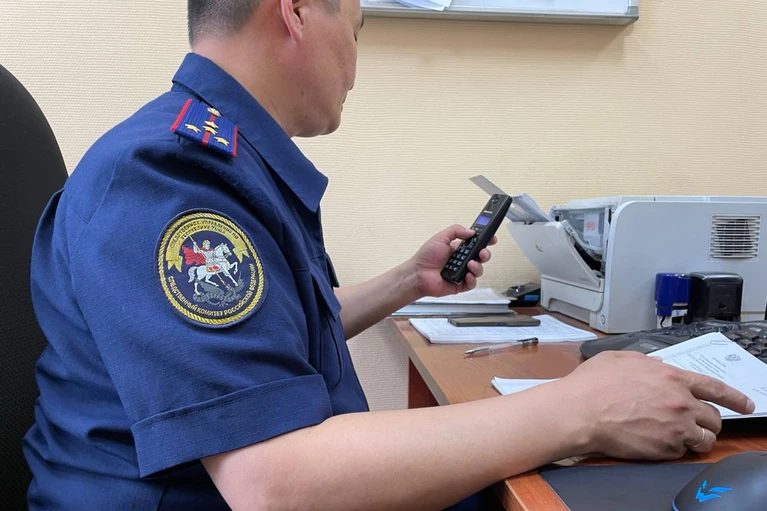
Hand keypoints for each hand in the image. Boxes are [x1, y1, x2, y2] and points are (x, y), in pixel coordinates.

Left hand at [408, 224, 496, 297]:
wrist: (417, 274)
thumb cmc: (425, 257)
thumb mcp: (440, 238)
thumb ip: (456, 231)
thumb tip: (471, 232)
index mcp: (458, 249)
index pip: (476, 244)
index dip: (485, 241)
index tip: (492, 239)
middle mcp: (461, 261)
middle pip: (480, 257)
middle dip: (485, 254)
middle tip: (482, 252)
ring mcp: (461, 273)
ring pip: (478, 270)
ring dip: (478, 266)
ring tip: (470, 264)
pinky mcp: (459, 285)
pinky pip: (472, 283)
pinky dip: (472, 279)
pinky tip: (467, 275)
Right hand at [558, 351, 754, 459]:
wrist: (580, 412)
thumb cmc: (592, 385)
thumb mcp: (619, 358)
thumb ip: (645, 360)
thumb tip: (656, 364)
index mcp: (671, 377)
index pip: (715, 387)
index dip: (734, 397)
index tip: (746, 405)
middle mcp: (679, 402)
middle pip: (713, 416)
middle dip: (707, 420)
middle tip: (694, 422)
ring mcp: (675, 427)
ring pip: (704, 438)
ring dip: (696, 437)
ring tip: (679, 436)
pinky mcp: (665, 448)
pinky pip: (682, 451)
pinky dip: (675, 448)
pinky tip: (657, 441)